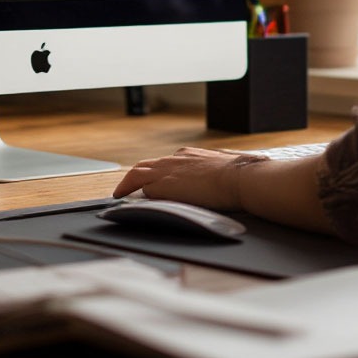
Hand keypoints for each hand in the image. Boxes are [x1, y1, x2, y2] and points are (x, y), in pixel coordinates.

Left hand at [113, 147, 264, 210]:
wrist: (238, 177)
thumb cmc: (238, 176)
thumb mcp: (222, 170)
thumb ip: (214, 174)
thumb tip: (223, 181)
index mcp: (190, 155)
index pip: (167, 162)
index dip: (158, 171)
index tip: (156, 178)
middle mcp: (175, 159)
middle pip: (146, 165)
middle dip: (136, 175)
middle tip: (127, 186)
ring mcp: (166, 171)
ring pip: (137, 173)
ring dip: (127, 183)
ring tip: (119, 193)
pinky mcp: (162, 185)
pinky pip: (140, 188)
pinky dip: (131, 193)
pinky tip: (125, 202)